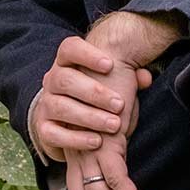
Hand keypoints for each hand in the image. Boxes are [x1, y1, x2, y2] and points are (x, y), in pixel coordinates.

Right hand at [30, 36, 153, 160]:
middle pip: (65, 79)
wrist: (71, 125)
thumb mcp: (112, 85)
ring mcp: (45, 105)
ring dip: (89, 116)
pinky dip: (75, 138)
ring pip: (60, 107)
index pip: (69, 48)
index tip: (110, 65)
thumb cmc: (97, 99)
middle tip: (119, 104)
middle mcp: (52, 81)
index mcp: (67, 63)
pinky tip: (96, 141)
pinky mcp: (44, 129)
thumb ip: (129, 79)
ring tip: (114, 125)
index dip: (87, 54)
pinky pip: (54, 133)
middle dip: (94, 92)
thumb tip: (145, 77)